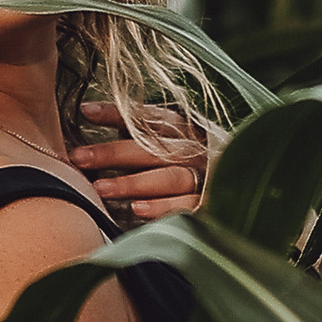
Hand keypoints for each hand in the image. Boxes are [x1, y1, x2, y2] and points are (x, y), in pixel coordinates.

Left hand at [71, 100, 211, 221]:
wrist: (242, 190)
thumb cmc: (193, 167)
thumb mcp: (172, 144)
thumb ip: (141, 132)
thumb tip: (90, 115)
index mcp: (186, 130)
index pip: (150, 118)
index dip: (118, 114)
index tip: (87, 111)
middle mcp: (197, 151)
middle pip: (152, 148)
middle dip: (113, 153)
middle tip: (79, 158)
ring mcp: (206, 178)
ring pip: (168, 177)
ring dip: (132, 183)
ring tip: (100, 187)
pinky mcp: (211, 206)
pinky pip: (185, 206)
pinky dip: (161, 208)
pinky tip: (136, 210)